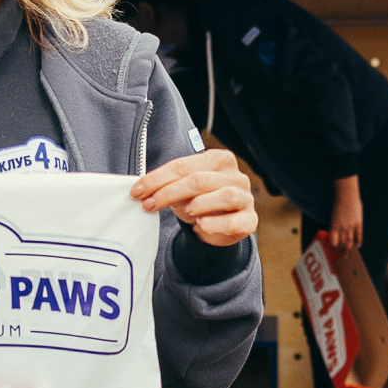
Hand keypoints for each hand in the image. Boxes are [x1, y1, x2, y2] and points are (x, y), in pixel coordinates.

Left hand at [131, 149, 256, 248]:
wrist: (218, 227)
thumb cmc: (198, 202)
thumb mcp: (182, 190)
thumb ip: (167, 184)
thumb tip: (141, 189)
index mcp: (218, 159)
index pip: (184, 165)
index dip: (157, 179)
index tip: (138, 191)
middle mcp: (235, 175)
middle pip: (200, 180)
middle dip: (169, 193)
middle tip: (149, 205)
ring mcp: (246, 197)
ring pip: (225, 195)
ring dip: (199, 204)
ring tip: (186, 211)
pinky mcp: (250, 220)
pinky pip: (233, 221)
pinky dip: (215, 223)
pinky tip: (202, 224)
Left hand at [329, 177, 363, 252]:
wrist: (347, 196)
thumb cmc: (339, 205)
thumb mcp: (334, 216)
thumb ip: (335, 226)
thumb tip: (336, 236)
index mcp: (334, 225)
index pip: (334, 241)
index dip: (334, 247)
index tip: (334, 251)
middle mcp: (342, 227)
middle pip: (342, 243)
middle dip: (342, 251)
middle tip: (342, 258)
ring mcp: (351, 226)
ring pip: (350, 241)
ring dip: (349, 250)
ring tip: (348, 256)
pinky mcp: (358, 223)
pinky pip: (359, 235)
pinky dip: (358, 241)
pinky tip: (358, 246)